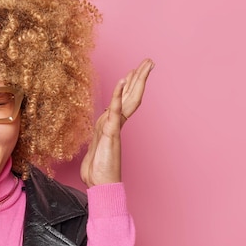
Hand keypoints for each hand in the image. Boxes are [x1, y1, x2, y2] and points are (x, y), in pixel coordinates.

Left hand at [80, 58, 153, 187]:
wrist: (100, 184)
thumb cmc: (97, 169)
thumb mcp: (96, 145)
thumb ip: (101, 134)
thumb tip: (103, 129)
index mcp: (112, 124)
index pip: (123, 100)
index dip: (129, 85)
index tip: (134, 71)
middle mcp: (116, 123)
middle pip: (130, 95)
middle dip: (139, 77)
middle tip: (149, 61)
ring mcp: (114, 127)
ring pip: (127, 99)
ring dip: (135, 80)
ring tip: (145, 65)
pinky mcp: (110, 132)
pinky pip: (114, 110)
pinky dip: (117, 95)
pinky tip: (122, 81)